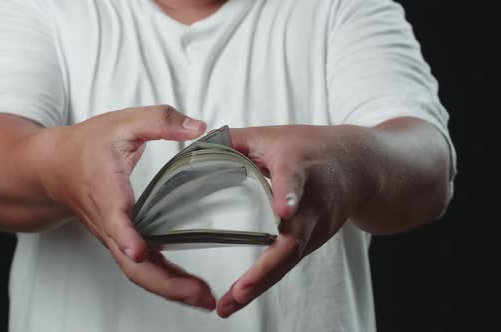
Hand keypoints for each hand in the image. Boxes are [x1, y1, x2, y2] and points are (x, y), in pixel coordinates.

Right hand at [41, 105, 216, 309]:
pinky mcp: (120, 242)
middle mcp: (107, 220)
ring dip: (169, 289)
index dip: (125, 234)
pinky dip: (165, 282)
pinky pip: (141, 268)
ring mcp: (112, 236)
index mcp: (105, 187)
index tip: (138, 251)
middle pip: (130, 262)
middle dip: (164, 282)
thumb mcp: (122, 121)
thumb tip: (200, 127)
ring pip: (136, 272)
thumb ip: (160, 120)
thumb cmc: (85, 146)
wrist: (51, 169)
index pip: (113, 216)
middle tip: (200, 295)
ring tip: (204, 300)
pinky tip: (190, 289)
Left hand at [217, 124, 375, 316]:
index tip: (284, 211)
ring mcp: (316, 227)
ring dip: (260, 285)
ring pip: (290, 259)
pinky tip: (238, 297)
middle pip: (294, 239)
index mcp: (299, 166)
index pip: (294, 179)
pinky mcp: (314, 241)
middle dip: (267, 268)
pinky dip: (264, 281)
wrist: (359, 167)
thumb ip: (233, 140)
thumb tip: (191, 146)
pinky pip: (287, 262)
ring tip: (227, 306)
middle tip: (240, 290)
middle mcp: (312, 203)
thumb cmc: (310, 148)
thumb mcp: (272, 135)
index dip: (290, 193)